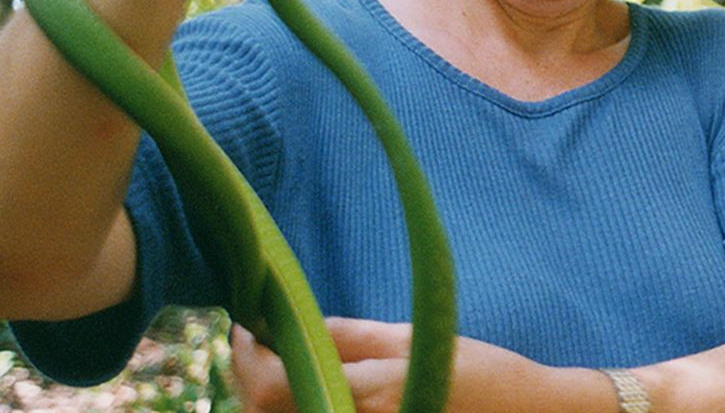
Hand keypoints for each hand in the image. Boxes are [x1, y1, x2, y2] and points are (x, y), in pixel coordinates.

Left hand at [231, 318, 586, 412]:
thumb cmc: (480, 371)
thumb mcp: (413, 338)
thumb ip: (348, 335)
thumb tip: (291, 320)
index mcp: (368, 395)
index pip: (272, 385)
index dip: (245, 354)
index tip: (244, 321)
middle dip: (248, 373)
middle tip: (251, 335)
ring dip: (265, 393)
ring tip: (274, 356)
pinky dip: (294, 408)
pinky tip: (303, 382)